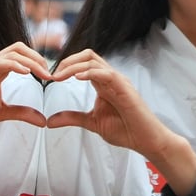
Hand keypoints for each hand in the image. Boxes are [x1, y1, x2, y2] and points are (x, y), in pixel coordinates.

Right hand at [0, 42, 48, 167]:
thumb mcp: (1, 113)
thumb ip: (21, 113)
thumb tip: (43, 120)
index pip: (20, 56)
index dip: (38, 63)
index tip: (51, 77)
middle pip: (19, 48)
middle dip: (38, 58)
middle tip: (50, 74)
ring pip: (12, 52)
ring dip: (32, 61)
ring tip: (44, 74)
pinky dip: (15, 65)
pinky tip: (27, 73)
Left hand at [48, 50, 195, 194]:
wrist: (145, 141)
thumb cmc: (125, 130)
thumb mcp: (92, 122)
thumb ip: (72, 118)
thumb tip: (49, 121)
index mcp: (103, 83)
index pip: (83, 63)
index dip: (65, 66)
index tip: (50, 77)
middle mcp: (111, 78)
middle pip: (87, 55)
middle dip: (67, 61)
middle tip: (52, 75)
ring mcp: (119, 81)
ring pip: (95, 61)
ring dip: (73, 66)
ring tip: (59, 76)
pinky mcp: (125, 88)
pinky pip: (107, 73)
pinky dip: (90, 73)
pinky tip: (77, 78)